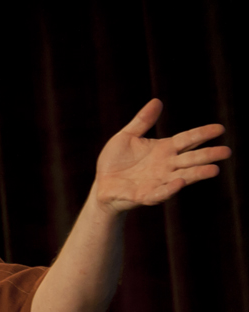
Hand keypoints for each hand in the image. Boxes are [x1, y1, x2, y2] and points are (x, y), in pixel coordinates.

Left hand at [94, 99, 231, 213]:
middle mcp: (166, 165)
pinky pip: (160, 193)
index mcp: (164, 149)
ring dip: (197, 174)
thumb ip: (142, 121)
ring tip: (214, 170)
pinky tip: (180, 183)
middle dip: (208, 155)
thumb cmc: (115, 161)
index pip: (188, 139)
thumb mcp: (126, 137)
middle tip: (226, 151)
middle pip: (191, 158)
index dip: (203, 134)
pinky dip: (169, 189)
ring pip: (183, 177)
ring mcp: (158, 181)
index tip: (220, 128)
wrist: (101, 184)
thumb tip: (157, 101)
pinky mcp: (145, 195)